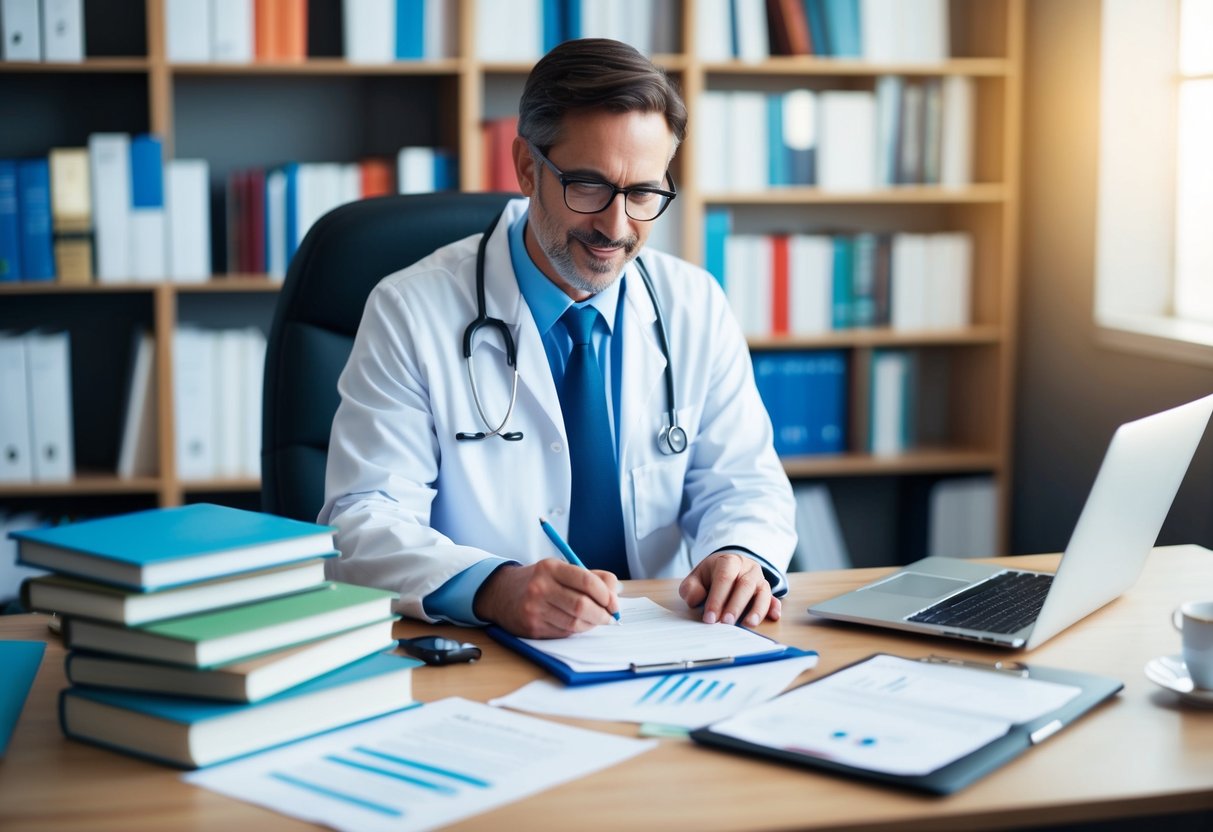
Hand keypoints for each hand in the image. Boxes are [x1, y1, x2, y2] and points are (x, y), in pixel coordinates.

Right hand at [473, 560, 620, 637]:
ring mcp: (534, 609)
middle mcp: (540, 587)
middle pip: (582, 605)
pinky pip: (564, 632)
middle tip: (610, 616)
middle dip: (602, 614)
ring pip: (574, 623)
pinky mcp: (532, 627)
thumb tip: (616, 592)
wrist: (501, 593)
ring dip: (591, 624)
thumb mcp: (561, 569)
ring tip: (595, 620)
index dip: (606, 595)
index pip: (587, 581)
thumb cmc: (539, 580)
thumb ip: (591, 577)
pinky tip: (578, 624)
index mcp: (551, 568)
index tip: (614, 603)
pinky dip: (577, 630)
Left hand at [678, 551, 780, 626]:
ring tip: (748, 624)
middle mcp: (748, 568)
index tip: (709, 618)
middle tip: (726, 623)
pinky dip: (774, 608)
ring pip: (762, 592)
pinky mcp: (766, 591)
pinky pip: (774, 598)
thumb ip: (690, 588)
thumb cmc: (710, 577)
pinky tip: (774, 617)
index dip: (717, 598)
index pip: (724, 578)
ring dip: (757, 610)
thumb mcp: (695, 578)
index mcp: (728, 561)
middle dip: (735, 606)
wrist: (728, 568)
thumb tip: (697, 599)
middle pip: (745, 585)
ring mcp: (760, 579)